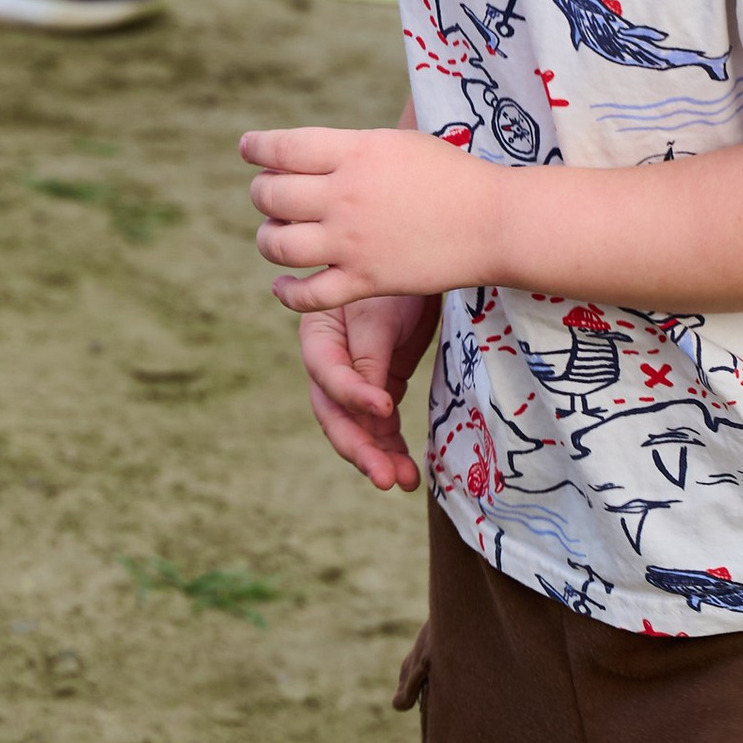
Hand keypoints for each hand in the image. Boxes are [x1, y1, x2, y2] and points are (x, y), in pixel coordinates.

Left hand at [240, 118, 487, 309]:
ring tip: (276, 236)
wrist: (494, 221)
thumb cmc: (452, 174)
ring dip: (268, 240)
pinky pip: (307, 296)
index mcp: (355, 152)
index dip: (256, 148)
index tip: (247, 148)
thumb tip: (312, 145)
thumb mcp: (399, 141)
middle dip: (262, 194)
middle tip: (269, 195)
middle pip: (271, 196)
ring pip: (278, 245)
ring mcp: (353, 242)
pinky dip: (286, 293)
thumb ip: (352, 146)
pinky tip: (283, 284)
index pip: (282, 148)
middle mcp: (345, 195)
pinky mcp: (365, 281)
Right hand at [295, 290, 439, 489]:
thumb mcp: (379, 310)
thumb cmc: (393, 277)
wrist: (424, 261)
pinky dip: (393, 446)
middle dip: (360, 447)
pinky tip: (409, 472)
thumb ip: (369, 356)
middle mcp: (331, 364)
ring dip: (379, 456)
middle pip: (335, 414)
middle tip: (385, 477)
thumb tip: (369, 406)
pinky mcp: (382, 384)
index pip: (329, 376)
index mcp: (318, 337)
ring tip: (404, 482)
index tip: (387, 407)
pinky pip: (381, 424)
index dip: (353, 395)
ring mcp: (356, 378)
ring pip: (358, 426)